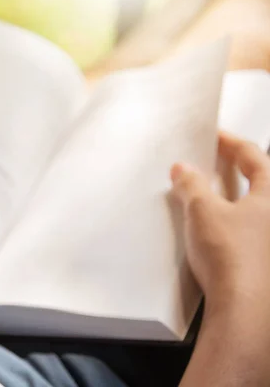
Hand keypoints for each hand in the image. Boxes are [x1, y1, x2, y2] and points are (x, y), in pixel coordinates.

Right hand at [173, 132, 269, 385]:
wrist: (245, 307)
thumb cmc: (231, 256)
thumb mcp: (202, 211)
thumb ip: (191, 185)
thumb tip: (182, 169)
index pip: (253, 156)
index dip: (230, 142)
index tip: (213, 135)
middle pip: (260, 179)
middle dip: (235, 167)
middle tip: (212, 160)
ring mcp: (268, 238)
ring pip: (254, 206)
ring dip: (232, 194)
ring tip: (206, 192)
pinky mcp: (261, 258)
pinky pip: (248, 228)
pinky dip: (231, 220)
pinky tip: (213, 227)